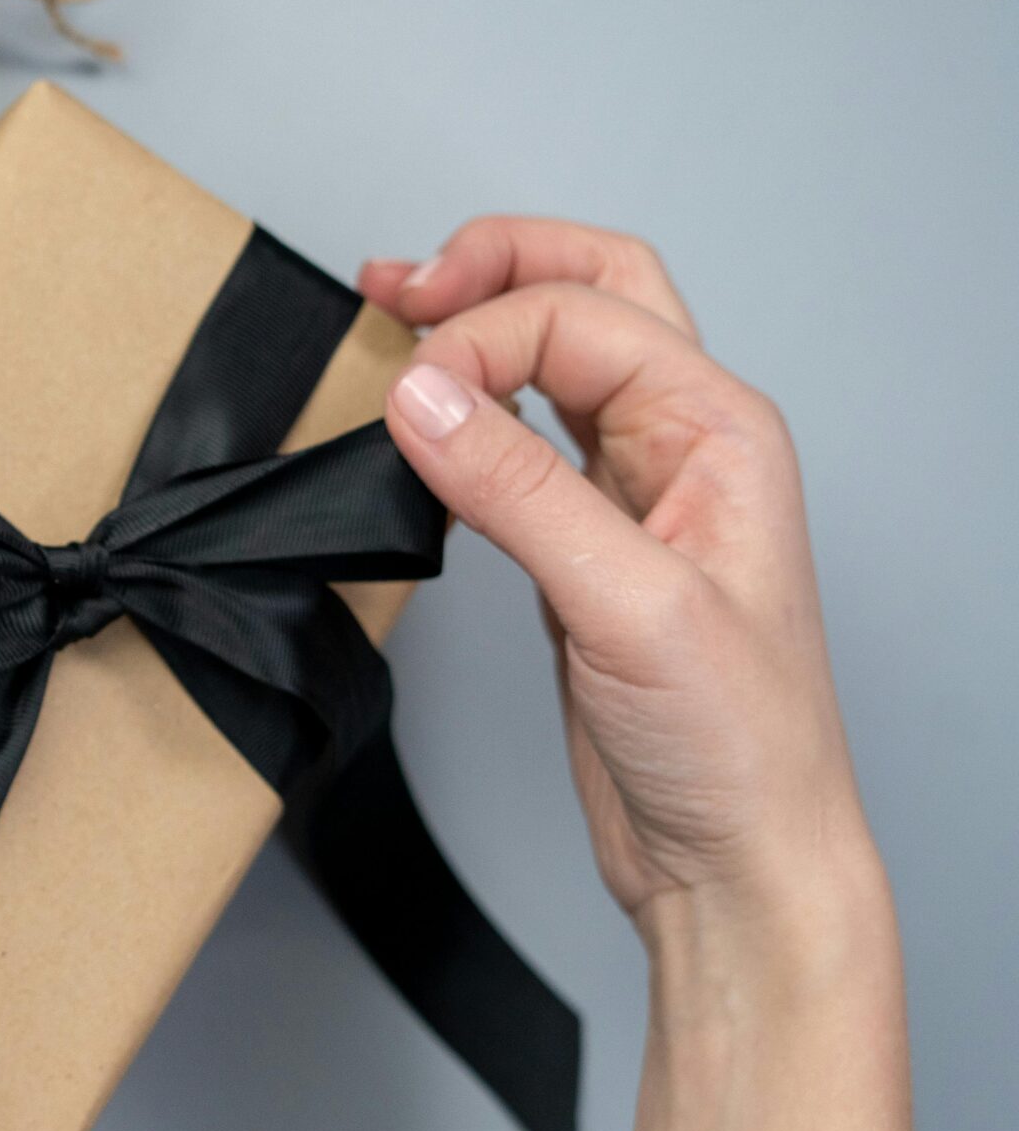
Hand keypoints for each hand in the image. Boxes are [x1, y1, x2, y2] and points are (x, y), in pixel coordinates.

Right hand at [360, 219, 881, 971]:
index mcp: (720, 433)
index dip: (482, 335)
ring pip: (559, 357)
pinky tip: (423, 421)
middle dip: (495, 266)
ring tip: (396, 310)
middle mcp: (683, 446)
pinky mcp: (582, 550)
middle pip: (591, 291)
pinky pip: (523, 441)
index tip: (404, 395)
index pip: (579, 321)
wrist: (735, 864)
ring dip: (482, 321)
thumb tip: (420, 395)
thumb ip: (517, 491)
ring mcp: (632, 495)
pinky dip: (469, 409)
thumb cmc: (733, 747)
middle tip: (400, 284)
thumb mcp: (625, 606)